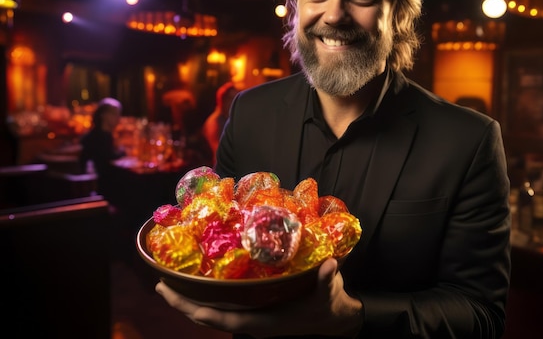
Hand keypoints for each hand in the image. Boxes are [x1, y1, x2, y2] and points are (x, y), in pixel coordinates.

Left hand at [155, 257, 362, 337]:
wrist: (336, 319)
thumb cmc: (328, 306)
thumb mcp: (328, 293)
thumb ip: (326, 280)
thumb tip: (329, 265)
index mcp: (263, 322)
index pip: (223, 318)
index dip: (197, 309)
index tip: (174, 297)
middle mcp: (253, 324)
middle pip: (209, 318)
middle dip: (183, 305)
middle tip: (160, 286)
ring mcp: (252, 320)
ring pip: (214, 315)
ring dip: (191, 303)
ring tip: (170, 286)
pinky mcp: (255, 314)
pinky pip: (224, 310)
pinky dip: (207, 300)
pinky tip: (201, 286)